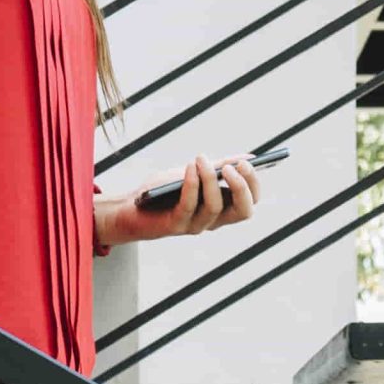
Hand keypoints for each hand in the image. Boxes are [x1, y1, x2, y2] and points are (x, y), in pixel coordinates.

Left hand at [102, 153, 261, 245]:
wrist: (129, 207)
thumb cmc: (164, 191)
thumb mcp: (195, 174)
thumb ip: (220, 167)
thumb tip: (248, 157)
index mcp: (222, 209)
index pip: (250, 203)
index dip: (253, 184)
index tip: (246, 162)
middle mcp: (213, 221)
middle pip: (243, 211)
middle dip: (241, 186)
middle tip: (233, 165)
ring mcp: (195, 226)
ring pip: (215, 206)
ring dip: (211, 179)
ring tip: (201, 159)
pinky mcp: (175, 226)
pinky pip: (189, 205)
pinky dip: (191, 184)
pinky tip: (190, 166)